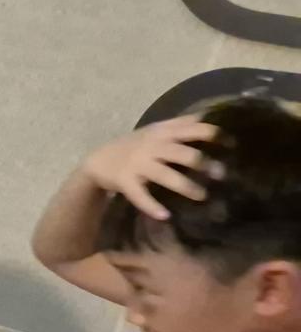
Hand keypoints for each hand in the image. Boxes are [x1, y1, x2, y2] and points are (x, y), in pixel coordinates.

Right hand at [80, 117, 220, 220]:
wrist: (99, 160)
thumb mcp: (156, 130)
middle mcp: (152, 147)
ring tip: (202, 196)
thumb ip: (180, 124)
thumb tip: (209, 116)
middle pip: (183, 154)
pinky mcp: (126, 182)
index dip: (214, 135)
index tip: (231, 145)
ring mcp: (138, 165)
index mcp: (162, 132)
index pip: (193, 129)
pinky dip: (152, 206)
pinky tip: (165, 216)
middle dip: (204, 164)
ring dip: (186, 186)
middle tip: (222, 175)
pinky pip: (140, 196)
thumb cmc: (134, 145)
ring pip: (166, 175)